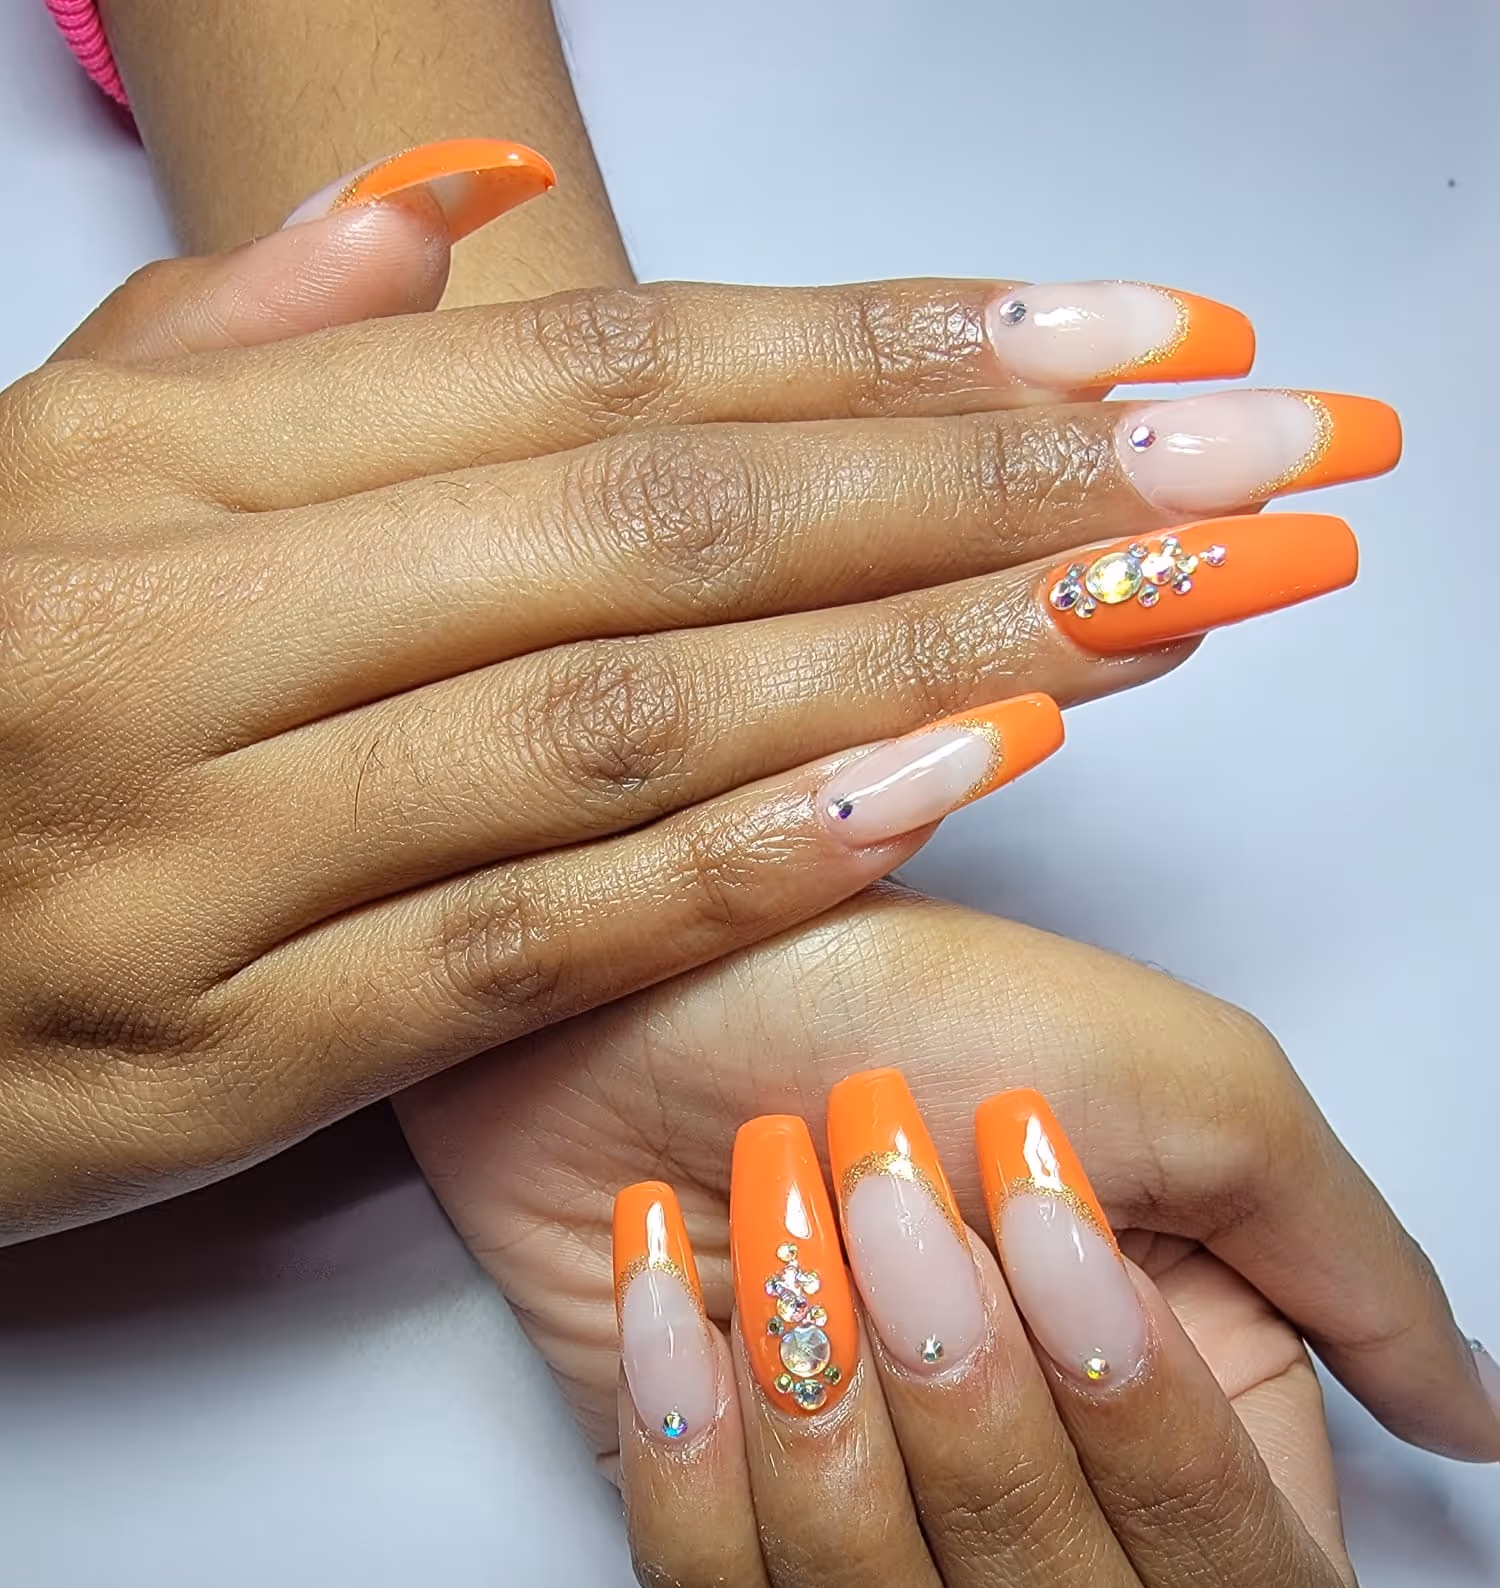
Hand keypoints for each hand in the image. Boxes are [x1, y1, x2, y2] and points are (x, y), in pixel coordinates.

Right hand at [6, 146, 1384, 1240]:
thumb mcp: (30, 484)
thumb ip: (244, 345)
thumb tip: (454, 209)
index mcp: (146, 463)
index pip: (589, 364)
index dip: (878, 339)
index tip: (1107, 331)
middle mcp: (179, 630)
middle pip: (658, 522)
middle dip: (973, 478)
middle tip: (1220, 458)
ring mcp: (197, 850)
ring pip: (617, 722)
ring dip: (917, 658)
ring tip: (1146, 604)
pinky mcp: (216, 1056)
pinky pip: (517, 943)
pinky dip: (741, 864)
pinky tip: (940, 788)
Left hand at [398, 888, 1498, 1474]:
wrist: (632, 991)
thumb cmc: (890, 1002)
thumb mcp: (1182, 1083)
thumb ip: (1348, 1266)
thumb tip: (1470, 1421)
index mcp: (1197, 1428)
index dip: (1166, 1474)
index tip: (1050, 1244)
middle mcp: (1059, 1538)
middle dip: (987, 1464)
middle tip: (902, 1236)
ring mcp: (889, 1581)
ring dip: (843, 1473)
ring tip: (785, 1254)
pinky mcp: (731, 1579)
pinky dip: (700, 1472)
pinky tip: (682, 1310)